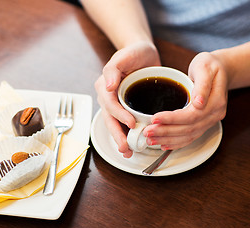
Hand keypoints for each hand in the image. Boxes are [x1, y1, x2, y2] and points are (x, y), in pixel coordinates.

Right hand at [95, 41, 159, 157]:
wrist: (144, 54)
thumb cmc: (134, 53)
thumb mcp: (124, 56)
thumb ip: (113, 69)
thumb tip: (107, 86)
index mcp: (105, 86)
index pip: (109, 104)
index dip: (119, 115)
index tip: (131, 123)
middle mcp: (108, 97)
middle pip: (110, 119)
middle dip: (117, 135)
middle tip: (125, 148)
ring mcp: (117, 104)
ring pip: (116, 124)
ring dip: (121, 139)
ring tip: (128, 152)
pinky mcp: (127, 108)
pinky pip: (124, 123)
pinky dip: (128, 134)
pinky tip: (135, 143)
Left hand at [143, 52, 228, 149]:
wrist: (220, 69)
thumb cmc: (210, 65)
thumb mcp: (205, 67)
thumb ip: (202, 85)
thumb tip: (199, 103)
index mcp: (215, 102)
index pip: (191, 115)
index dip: (172, 119)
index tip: (155, 118)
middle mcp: (214, 115)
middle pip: (188, 129)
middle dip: (165, 132)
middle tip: (147, 132)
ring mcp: (210, 121)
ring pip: (188, 136)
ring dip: (168, 140)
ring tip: (151, 139)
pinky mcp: (203, 123)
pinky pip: (190, 137)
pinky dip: (176, 143)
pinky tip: (163, 144)